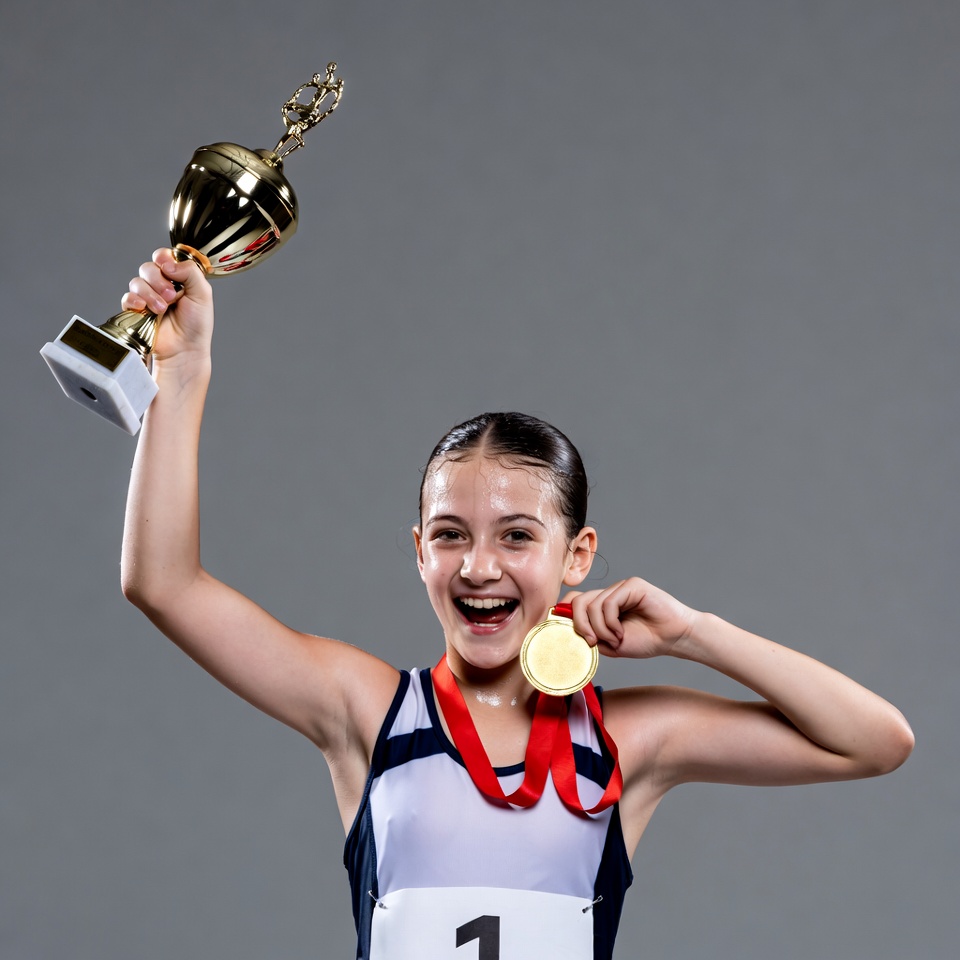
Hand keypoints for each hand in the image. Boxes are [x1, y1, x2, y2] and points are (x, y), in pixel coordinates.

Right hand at [121, 248, 213, 362]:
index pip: (163, 257)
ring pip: (137, 282)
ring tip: (163, 309)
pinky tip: (145, 309)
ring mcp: (147, 297)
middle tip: (171, 296)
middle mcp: (161, 285)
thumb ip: (190, 272)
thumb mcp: (202, 294)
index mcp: (178, 277)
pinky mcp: (136, 310)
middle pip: (148, 267)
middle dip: (158, 280)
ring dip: (150, 294)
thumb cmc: (196, 324)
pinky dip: (134, 300)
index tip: (167, 267)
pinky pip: (127, 297)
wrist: (185, 349)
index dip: (162, 258)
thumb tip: (168, 263)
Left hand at [562, 577, 699, 659]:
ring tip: (616, 639)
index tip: (571, 636)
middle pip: (578, 601)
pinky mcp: (632, 585)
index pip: (574, 602)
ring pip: (592, 604)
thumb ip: (592, 636)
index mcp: (602, 606)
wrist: (674, 638)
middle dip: (580, 625)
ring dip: (600, 628)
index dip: (565, 615)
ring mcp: (620, 587)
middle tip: (593, 642)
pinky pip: (608, 603)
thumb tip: (569, 631)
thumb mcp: (611, 644)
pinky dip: (611, 622)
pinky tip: (621, 632)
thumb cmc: (647, 640)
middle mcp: (609, 593)